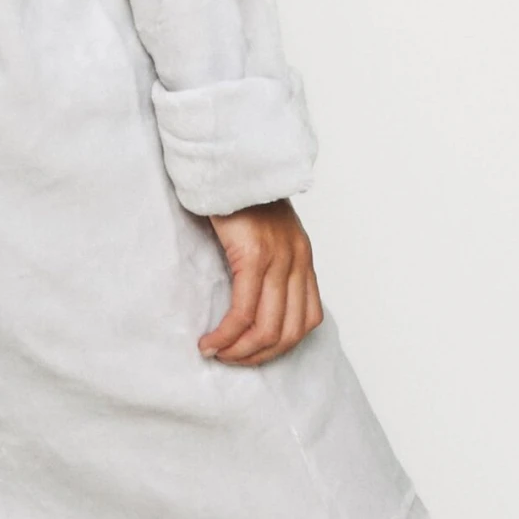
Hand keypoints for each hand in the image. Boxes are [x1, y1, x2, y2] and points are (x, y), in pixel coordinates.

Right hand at [197, 197, 323, 365]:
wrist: (229, 160)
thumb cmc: (237, 193)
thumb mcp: (264, 230)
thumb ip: (268, 260)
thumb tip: (255, 297)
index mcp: (302, 256)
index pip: (308, 319)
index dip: (280, 345)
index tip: (251, 351)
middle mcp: (297, 259)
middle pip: (290, 331)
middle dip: (258, 355)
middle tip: (230, 359)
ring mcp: (279, 258)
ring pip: (268, 328)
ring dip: (241, 351)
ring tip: (217, 353)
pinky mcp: (254, 254)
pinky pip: (244, 310)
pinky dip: (228, 334)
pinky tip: (211, 340)